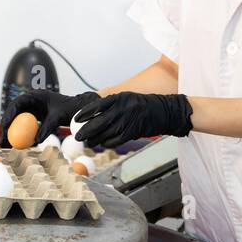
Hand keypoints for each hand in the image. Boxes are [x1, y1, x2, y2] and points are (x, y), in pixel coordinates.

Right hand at [0, 90, 99, 145]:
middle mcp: (30, 101)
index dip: (9, 114)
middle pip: (12, 113)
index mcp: (35, 95)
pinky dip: (20, 134)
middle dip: (6, 125)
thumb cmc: (69, 110)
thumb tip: (37, 141)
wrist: (76, 110)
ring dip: (10, 131)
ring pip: (16, 120)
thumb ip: (47, 127)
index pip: (17, 103)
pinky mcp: (33, 117)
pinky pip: (23, 126)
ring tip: (5, 143)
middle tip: (2, 138)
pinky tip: (17, 144)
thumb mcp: (57, 117)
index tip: (6, 126)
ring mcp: (31, 109)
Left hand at [74, 92, 193, 147]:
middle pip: (98, 122)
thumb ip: (111, 106)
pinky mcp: (133, 131)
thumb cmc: (143, 105)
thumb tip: (92, 115)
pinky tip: (103, 143)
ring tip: (88, 142)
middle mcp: (123, 108)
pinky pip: (116, 140)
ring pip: (106, 133)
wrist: (165, 111)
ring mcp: (128, 120)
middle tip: (78, 136)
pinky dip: (107, 143)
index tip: (75, 119)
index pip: (97, 105)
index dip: (84, 113)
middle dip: (86, 130)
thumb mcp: (127, 99)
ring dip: (95, 139)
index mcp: (119, 98)